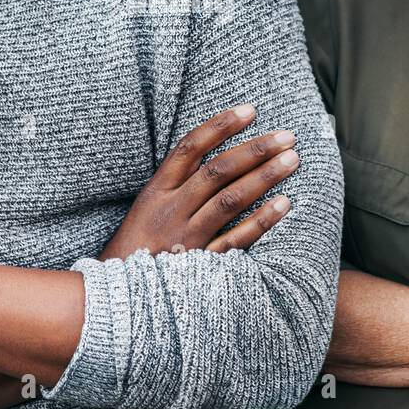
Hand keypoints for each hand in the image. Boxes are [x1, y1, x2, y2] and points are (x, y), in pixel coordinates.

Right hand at [100, 104, 300, 260]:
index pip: (190, 147)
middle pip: (217, 170)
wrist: (117, 298)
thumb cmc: (135, 249)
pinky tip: (284, 204)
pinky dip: (261, 221)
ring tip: (291, 160)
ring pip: (230, 199)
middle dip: (254, 149)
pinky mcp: (200, 264)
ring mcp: (186, 237)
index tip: (250, 110)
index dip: (221, 125)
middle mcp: (171, 210)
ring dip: (264, 177)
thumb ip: (175, 184)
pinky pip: (236, 240)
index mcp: (156, 191)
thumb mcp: (145, 209)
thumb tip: (213, 153)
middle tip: (287, 136)